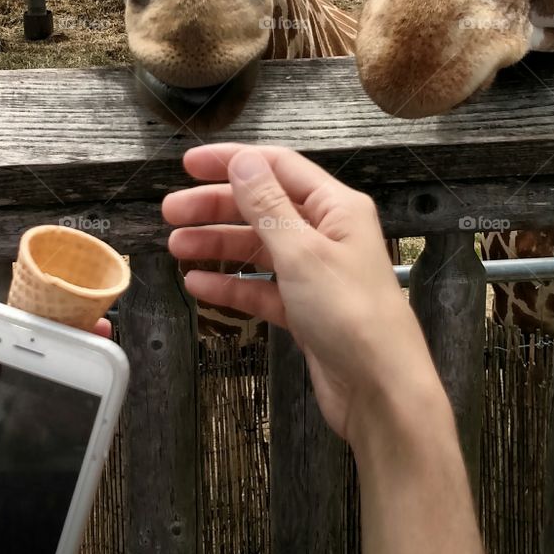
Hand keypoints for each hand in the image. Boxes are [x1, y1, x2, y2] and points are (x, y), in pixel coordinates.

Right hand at [163, 144, 443, 444]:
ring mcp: (315, 273)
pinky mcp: (305, 310)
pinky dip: (231, 284)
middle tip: (172, 211)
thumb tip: (243, 161)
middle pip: (263, 207)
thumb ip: (268, 205)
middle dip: (216, 206)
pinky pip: (261, 287)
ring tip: (177, 246)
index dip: (233, 161)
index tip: (189, 164)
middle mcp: (327, 234)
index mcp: (336, 208)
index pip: (279, 167)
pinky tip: (200, 285)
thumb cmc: (352, 315)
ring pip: (258, 248)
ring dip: (218, 244)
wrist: (381, 392)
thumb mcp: (303, 252)